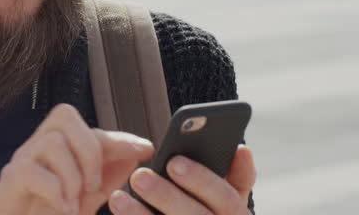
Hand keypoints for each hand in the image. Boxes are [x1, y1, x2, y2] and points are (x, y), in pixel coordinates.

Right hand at [0, 103, 154, 214]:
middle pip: (65, 116)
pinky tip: (61, 207)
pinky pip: (29, 169)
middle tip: (94, 186)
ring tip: (74, 203)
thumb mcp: (85, 200)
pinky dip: (53, 190)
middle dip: (89, 150)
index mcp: (58, 150)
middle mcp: (38, 149)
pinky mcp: (7, 182)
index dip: (119, 138)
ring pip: (52, 141)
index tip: (145, 149)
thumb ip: (106, 179)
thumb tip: (134, 155)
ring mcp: (21, 162)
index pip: (91, 129)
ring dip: (72, 175)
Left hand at [108, 145, 255, 214]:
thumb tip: (240, 150)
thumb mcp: (228, 199)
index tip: (175, 161)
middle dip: (167, 196)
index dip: (203, 180)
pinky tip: (121, 211)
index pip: (228, 199)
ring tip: (118, 198)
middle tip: (139, 176)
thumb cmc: (212, 212)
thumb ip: (236, 176)